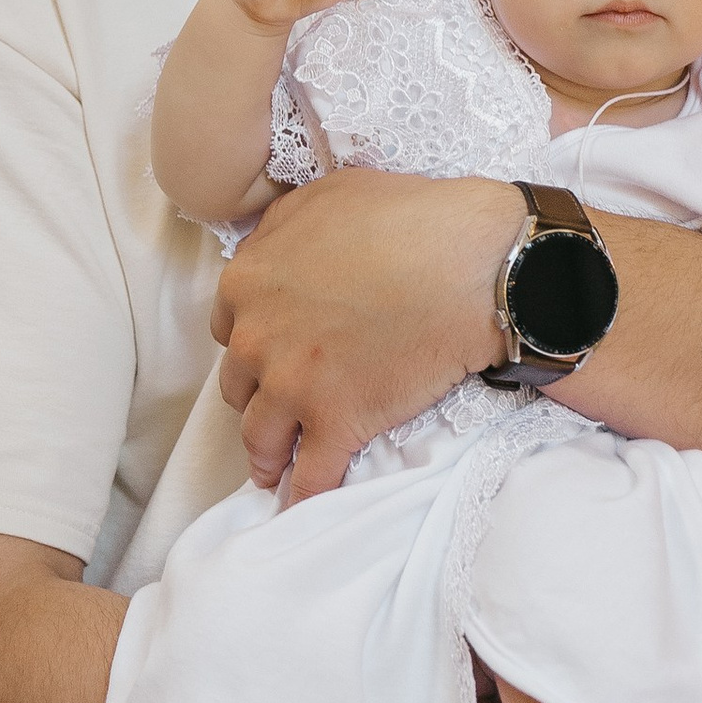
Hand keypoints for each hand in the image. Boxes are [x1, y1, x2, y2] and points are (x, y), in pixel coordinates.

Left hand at [213, 168, 520, 500]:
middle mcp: (257, 339)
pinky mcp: (336, 425)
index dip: (253, 341)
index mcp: (247, 283)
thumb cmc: (409, 219)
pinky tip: (304, 506)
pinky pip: (310, 475)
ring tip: (274, 469)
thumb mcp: (325, 196)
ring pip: (261, 437)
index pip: (230, 328)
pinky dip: (304, 495)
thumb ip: (282, 227)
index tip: (269, 354)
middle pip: (239, 384)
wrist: (471, 267)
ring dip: (267, 455)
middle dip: (257, 395)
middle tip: (276, 406)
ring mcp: (292, 387)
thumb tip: (270, 245)